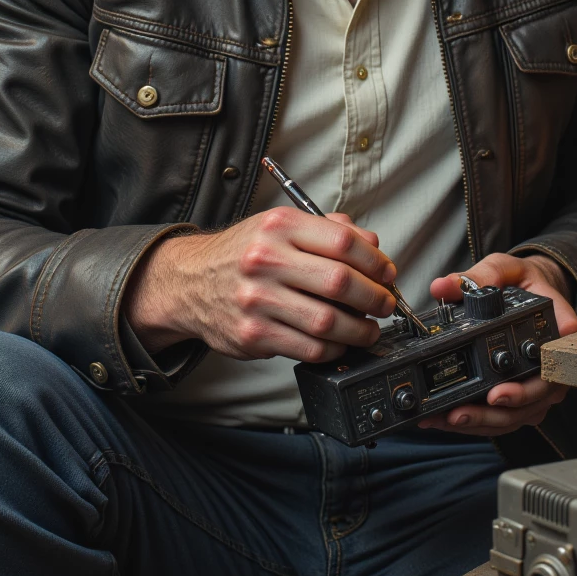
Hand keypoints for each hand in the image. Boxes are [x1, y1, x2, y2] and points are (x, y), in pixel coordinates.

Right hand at [122, 207, 396, 362]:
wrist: (189, 282)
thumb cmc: (243, 254)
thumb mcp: (279, 227)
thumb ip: (327, 230)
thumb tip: (373, 247)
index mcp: (278, 226)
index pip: (343, 241)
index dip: (376, 261)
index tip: (387, 273)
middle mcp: (266, 260)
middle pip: (340, 282)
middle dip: (375, 297)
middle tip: (385, 304)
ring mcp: (257, 300)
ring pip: (328, 321)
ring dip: (360, 329)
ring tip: (368, 328)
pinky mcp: (253, 335)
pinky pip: (309, 348)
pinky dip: (334, 349)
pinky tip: (340, 342)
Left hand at [416, 252, 576, 436]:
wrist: (531, 292)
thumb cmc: (524, 282)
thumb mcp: (503, 269)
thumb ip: (478, 276)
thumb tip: (444, 285)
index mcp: (555, 329)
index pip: (554, 358)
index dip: (532, 381)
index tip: (502, 391)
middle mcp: (551, 362)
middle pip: (536, 396)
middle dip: (502, 408)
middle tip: (469, 409)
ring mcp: (539, 383)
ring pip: (520, 414)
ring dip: (486, 421)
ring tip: (453, 418)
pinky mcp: (523, 396)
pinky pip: (506, 416)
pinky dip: (479, 422)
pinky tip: (448, 419)